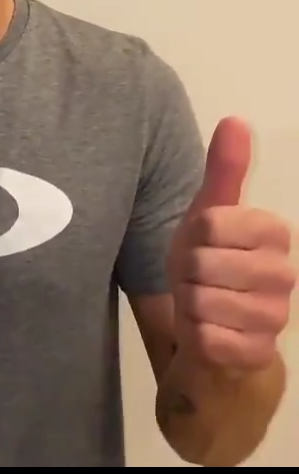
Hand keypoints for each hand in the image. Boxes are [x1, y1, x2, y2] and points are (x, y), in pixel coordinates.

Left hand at [168, 117, 294, 371]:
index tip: (202, 246)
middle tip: (198, 279)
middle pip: (204, 264)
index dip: (192, 237)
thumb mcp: (208, 214)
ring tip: (203, 303)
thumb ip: (223, 170)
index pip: (210, 223)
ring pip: (204, 304)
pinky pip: (208, 340)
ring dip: (190, 305)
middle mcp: (285, 273)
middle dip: (188, 274)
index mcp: (274, 232)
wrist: (211, 326)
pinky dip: (196, 336)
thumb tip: (235, 120)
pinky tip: (208, 333)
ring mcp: (277, 316)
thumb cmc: (210, 263)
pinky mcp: (260, 353)